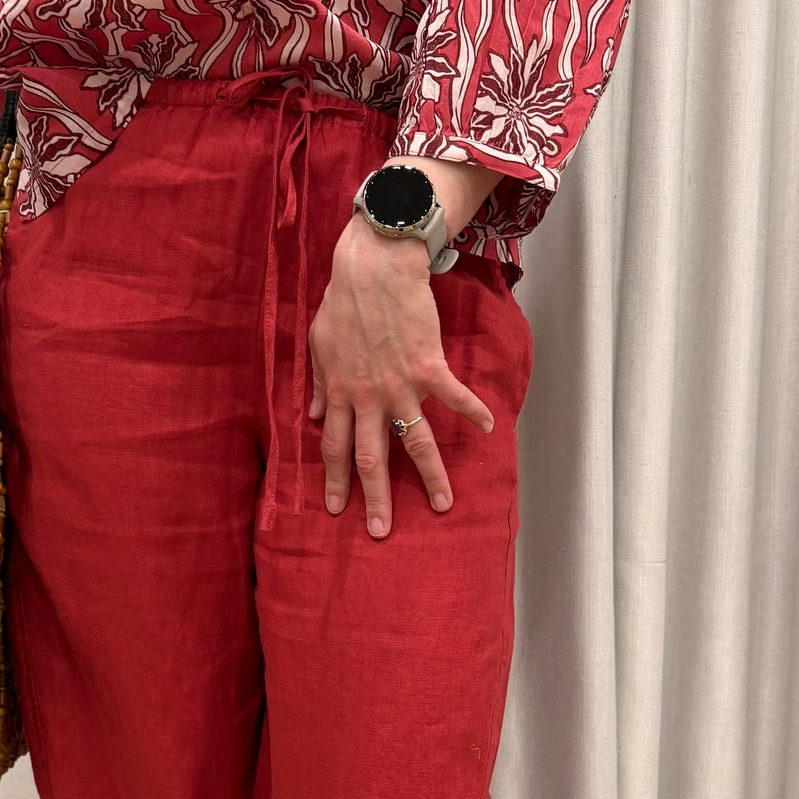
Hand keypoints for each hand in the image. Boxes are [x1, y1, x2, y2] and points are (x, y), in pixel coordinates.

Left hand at [309, 213, 494, 538]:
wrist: (374, 267)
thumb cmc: (344, 301)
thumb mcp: (318, 343)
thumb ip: (317, 383)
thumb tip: (310, 416)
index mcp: (339, 393)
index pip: (333, 448)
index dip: (334, 481)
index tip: (336, 509)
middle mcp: (367, 397)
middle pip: (371, 458)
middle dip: (375, 498)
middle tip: (381, 532)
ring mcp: (399, 385)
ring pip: (415, 441)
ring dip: (430, 476)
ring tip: (442, 504)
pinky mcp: (428, 366)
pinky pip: (453, 397)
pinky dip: (472, 411)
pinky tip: (488, 428)